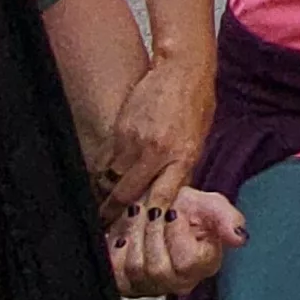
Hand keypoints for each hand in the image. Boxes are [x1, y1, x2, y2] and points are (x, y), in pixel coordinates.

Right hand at [98, 55, 215, 225]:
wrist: (182, 69)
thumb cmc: (196, 103)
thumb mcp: (197, 140)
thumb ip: (181, 166)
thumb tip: (168, 191)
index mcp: (183, 157)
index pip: (162, 197)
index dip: (149, 218)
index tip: (139, 230)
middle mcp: (157, 152)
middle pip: (127, 192)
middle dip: (114, 210)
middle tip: (105, 221)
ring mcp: (135, 140)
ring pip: (113, 176)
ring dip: (107, 190)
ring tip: (101, 201)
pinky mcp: (121, 128)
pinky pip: (109, 157)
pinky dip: (106, 168)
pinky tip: (104, 175)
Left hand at [108, 188, 248, 297]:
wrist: (150, 207)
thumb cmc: (182, 208)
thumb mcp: (207, 204)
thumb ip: (226, 218)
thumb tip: (239, 238)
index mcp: (205, 265)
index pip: (188, 261)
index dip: (176, 232)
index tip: (174, 212)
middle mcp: (179, 283)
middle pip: (159, 267)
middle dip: (152, 229)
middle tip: (153, 210)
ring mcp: (151, 286)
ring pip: (137, 267)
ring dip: (135, 233)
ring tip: (140, 217)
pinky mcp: (125, 284)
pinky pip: (116, 270)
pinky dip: (118, 245)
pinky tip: (127, 233)